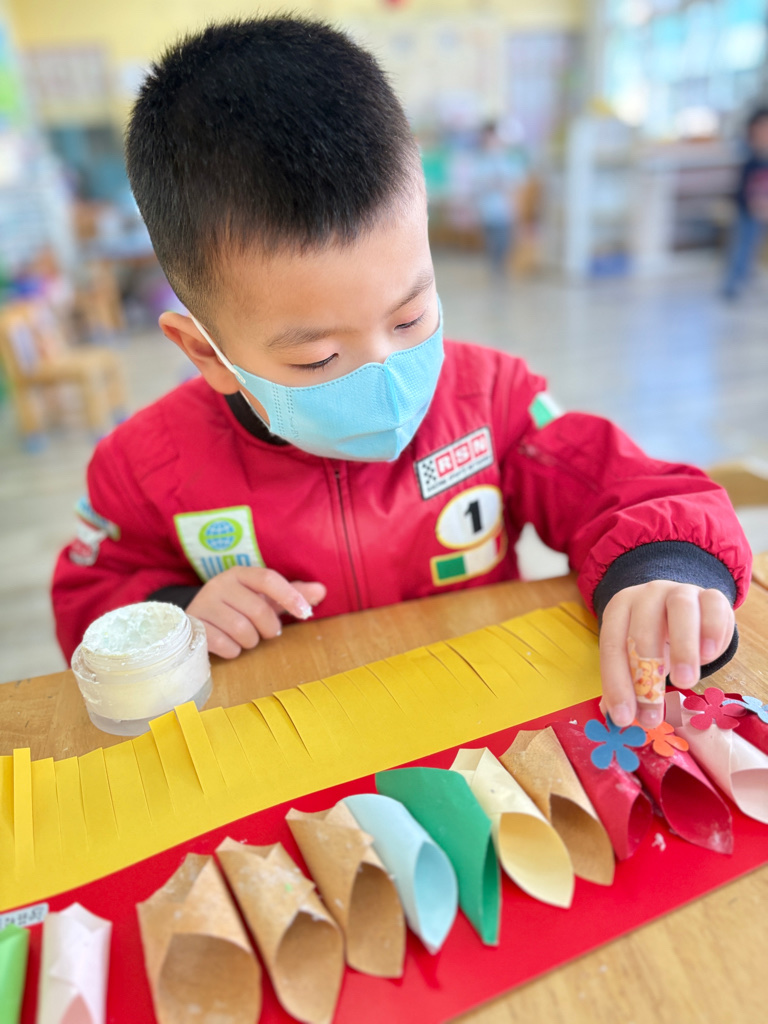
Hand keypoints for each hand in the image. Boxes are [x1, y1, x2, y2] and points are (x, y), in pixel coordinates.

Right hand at [186, 566, 326, 657]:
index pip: (268, 579)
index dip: (290, 596)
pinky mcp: (195, 625)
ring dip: (251, 640)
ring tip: (246, 637)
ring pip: (242, 630)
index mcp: (240, 574)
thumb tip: (322, 590)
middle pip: (258, 610)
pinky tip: (230, 645)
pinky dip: (233, 650)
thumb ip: (292, 594)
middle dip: (269, 628)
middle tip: (266, 631)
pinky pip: (225, 644)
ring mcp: (204, 604)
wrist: (196, 618)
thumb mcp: (263, 598)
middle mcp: (220, 584)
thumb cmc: (238, 607)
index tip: (306, 614)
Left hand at [599, 581, 734, 728]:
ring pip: (680, 611)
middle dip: (648, 673)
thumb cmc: (654, 636)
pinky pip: (714, 608)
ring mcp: (680, 591)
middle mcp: (647, 595)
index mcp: (620, 608)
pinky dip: (713, 632)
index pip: (612, 645)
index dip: (616, 683)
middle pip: (643, 628)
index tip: (624, 718)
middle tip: (655, 711)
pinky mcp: (711, 595)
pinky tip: (709, 656)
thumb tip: (613, 717)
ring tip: (685, 682)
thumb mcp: (634, 655)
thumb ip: (625, 680)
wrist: (683, 605)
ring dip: (683, 649)